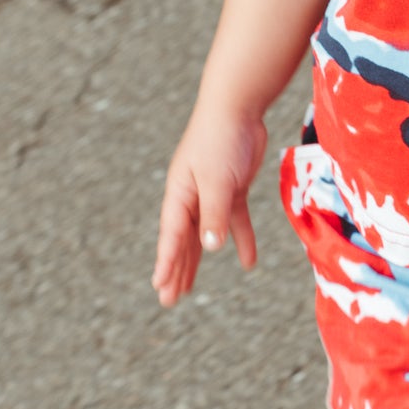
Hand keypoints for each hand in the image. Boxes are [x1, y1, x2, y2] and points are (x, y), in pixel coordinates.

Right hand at [151, 107, 268, 303]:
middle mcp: (191, 197)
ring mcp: (211, 194)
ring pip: (205, 235)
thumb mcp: (217, 180)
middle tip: (167, 301)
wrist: (238, 107)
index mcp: (179, 194)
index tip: (160, 288)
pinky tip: (248, 262)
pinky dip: (241, 240)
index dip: (166, 263)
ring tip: (189, 290)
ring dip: (199, 261)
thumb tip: (210, 247)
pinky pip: (235, 221)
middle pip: (182, 241)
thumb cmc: (221, 140)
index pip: (171, 236)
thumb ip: (214, 213)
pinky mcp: (232, 189)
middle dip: (175, 270)